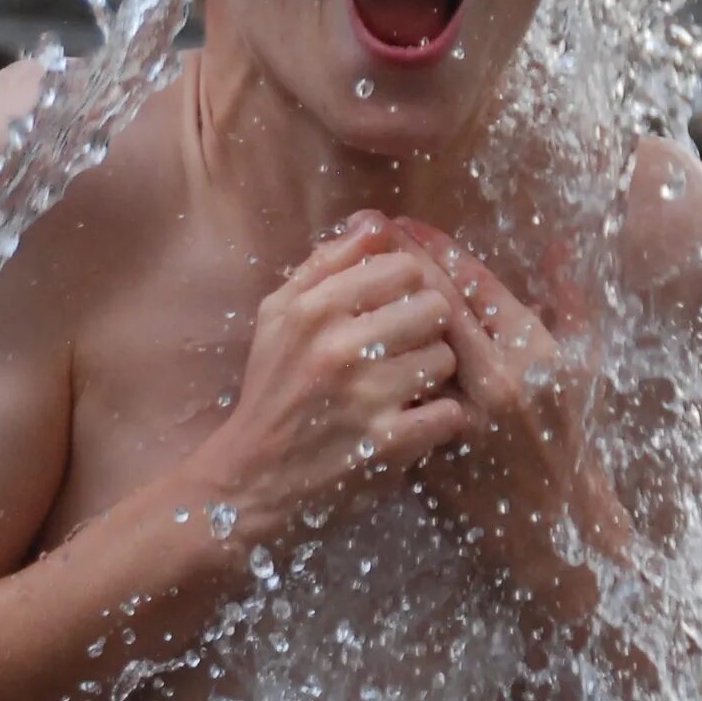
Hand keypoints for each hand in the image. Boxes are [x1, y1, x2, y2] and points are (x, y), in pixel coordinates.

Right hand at [193, 215, 466, 549]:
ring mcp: (367, 397)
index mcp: (313, 308)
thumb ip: (326, 264)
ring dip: (435, 375)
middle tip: (407, 352)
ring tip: (409, 388)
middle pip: (433, 308)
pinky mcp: (388, 444)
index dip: (409, 288)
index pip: (404, 267)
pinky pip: (449, 411)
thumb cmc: (272, 390)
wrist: (252, 478)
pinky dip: (440, 418)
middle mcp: (339, 346)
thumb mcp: (278, 317)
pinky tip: (416, 421)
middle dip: (427, 329)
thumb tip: (376, 222)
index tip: (395, 312)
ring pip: (446, 358)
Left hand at [391, 221, 602, 589]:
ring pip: (406, 349)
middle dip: (398, 266)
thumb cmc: (572, 435)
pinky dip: (377, 361)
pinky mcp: (435, 449)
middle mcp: (496, 381)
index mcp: (533, 353)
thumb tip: (556, 248)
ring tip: (353, 278)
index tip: (407, 224)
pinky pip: (396, 394)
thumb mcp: (583, 365)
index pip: (474, 282)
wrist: (558, 519)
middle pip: (432, 306)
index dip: (436, 247)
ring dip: (378, 309)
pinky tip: (356, 337)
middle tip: (370, 237)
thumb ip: (570, 302)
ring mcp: (462, 417)